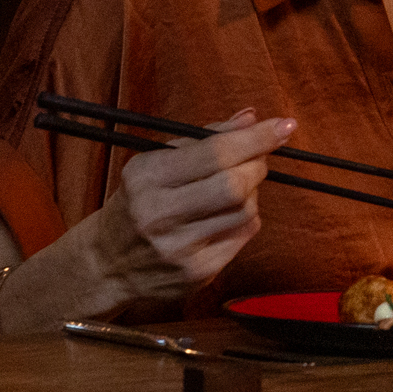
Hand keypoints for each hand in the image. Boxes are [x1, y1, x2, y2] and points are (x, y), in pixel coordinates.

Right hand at [91, 112, 300, 303]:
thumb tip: (251, 118)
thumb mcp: (157, 162)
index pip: (214, 153)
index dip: (256, 138)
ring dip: (251, 194)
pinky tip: (226, 216)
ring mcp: (178, 247)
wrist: (107, 263)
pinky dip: (245, 219)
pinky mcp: (196, 273)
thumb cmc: (140, 201)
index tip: (285, 125)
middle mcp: (159, 214)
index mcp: (147, 177)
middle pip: (235, 185)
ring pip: (245, 210)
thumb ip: (205, 138)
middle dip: (257, 165)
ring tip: (233, 190)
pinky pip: (243, 236)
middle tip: (256, 159)